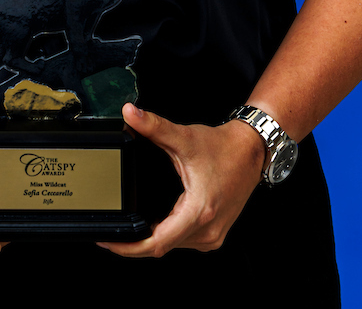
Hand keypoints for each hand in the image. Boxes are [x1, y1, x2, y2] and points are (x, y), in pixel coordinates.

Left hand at [100, 103, 264, 257]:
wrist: (251, 151)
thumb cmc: (222, 148)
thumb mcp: (184, 137)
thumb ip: (154, 126)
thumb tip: (129, 114)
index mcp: (198, 212)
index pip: (157, 243)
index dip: (130, 247)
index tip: (110, 242)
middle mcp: (208, 230)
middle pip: (162, 248)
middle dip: (135, 243)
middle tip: (112, 233)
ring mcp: (213, 235)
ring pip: (174, 246)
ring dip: (152, 240)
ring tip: (130, 228)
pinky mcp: (215, 233)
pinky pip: (184, 242)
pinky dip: (168, 236)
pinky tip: (155, 225)